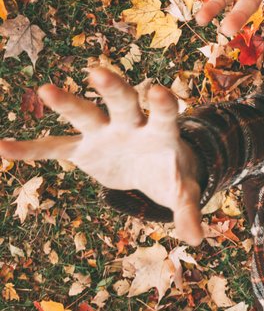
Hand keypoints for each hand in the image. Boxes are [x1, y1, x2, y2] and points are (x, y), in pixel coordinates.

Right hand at [0, 69, 203, 245]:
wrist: (153, 169)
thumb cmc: (172, 174)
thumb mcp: (183, 191)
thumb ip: (189, 210)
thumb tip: (197, 238)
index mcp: (161, 132)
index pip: (164, 113)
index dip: (162, 104)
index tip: (159, 91)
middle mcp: (131, 124)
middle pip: (123, 102)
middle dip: (112, 88)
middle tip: (98, 72)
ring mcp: (105, 133)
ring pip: (86, 114)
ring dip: (67, 103)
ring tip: (44, 90)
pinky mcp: (83, 148)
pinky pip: (54, 148)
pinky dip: (31, 149)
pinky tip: (4, 147)